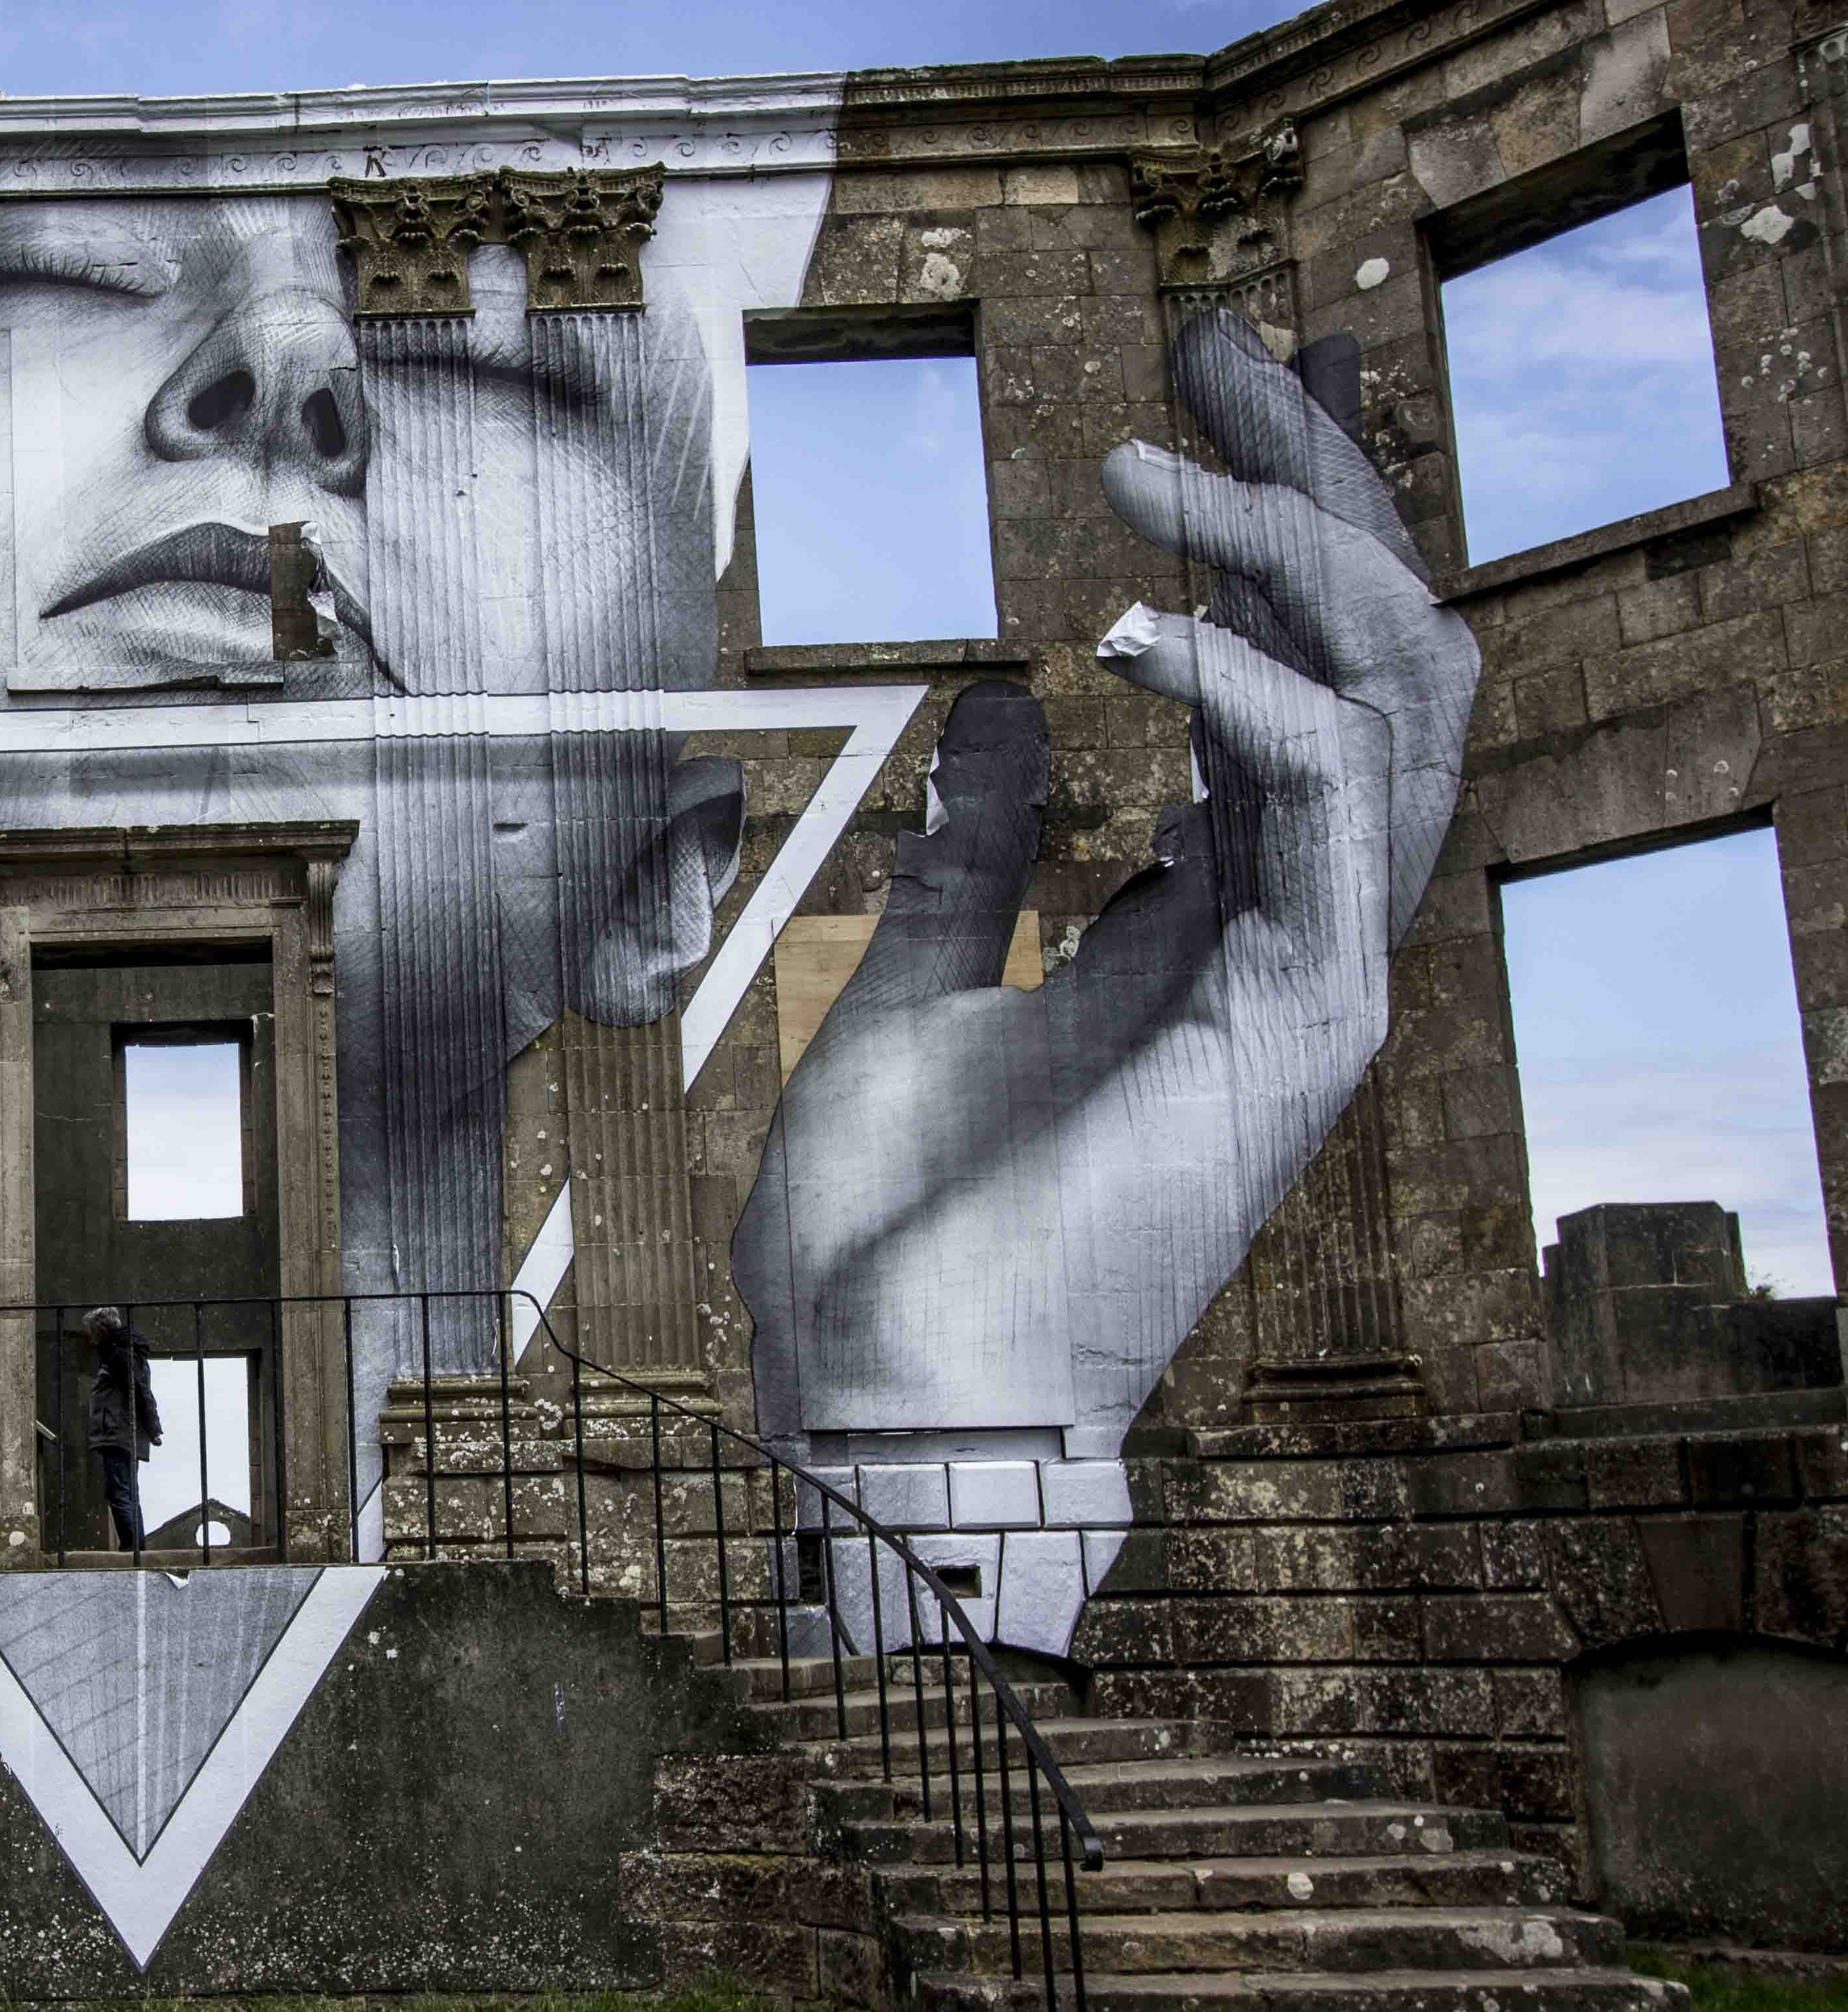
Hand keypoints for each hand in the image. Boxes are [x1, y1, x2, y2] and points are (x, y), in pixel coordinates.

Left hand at [733, 312, 1478, 1453]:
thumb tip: (988, 704)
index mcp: (1209, 919)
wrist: (886, 1401)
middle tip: (1220, 335)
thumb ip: (968, 852)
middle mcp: (1290, 932)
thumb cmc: (896, 1230)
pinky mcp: (1300, 1025)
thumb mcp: (905, 986)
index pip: (1293, 675)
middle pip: (1378, 649)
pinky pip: (1326, 807)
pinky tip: (1125, 629)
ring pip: (1399, 699)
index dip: (1265, 527)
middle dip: (1314, 480)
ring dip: (1291, 550)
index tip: (1199, 390)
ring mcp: (1314, 978)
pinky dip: (1247, 691)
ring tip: (1153, 453)